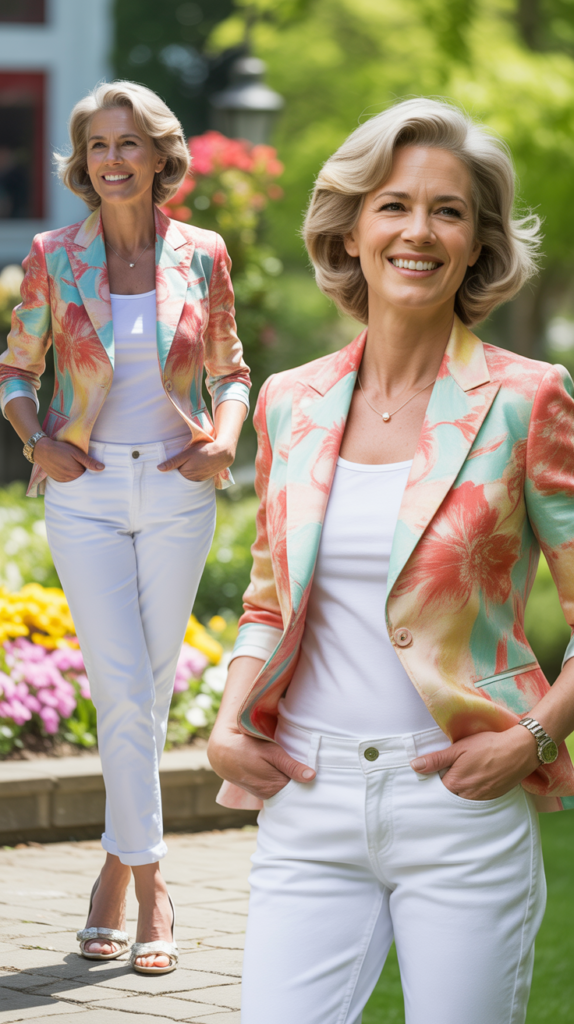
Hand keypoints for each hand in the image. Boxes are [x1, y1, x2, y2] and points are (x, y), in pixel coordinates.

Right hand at [33, 437, 103, 481]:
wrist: (41, 450)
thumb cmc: (60, 449)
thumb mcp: (76, 453)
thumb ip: (89, 462)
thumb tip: (102, 468)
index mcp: (76, 474)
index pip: (89, 477)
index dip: (91, 472)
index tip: (92, 468)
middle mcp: (69, 480)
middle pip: (82, 480)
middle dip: (85, 474)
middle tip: (83, 465)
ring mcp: (62, 481)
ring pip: (74, 480)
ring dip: (77, 475)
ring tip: (74, 466)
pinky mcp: (57, 479)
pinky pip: (67, 481)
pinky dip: (70, 476)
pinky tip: (68, 469)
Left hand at [157, 437, 234, 481]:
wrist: (223, 452)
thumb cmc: (204, 450)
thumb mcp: (186, 454)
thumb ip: (173, 462)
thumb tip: (159, 469)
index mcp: (185, 475)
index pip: (172, 477)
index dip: (168, 473)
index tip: (163, 470)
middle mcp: (192, 480)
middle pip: (179, 480)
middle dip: (175, 475)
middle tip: (171, 468)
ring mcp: (199, 480)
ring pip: (187, 479)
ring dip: (184, 474)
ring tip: (183, 467)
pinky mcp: (205, 478)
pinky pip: (195, 478)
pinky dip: (191, 475)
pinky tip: (191, 468)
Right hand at [208, 726, 315, 801]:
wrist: (223, 753)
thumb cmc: (249, 747)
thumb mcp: (272, 752)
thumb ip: (291, 766)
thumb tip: (312, 777)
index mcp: (276, 786)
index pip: (300, 790)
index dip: (308, 782)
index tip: (317, 775)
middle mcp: (270, 795)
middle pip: (292, 793)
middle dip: (300, 785)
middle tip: (309, 773)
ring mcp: (263, 794)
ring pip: (283, 792)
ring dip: (290, 784)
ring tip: (296, 772)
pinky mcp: (258, 792)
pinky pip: (275, 791)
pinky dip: (281, 784)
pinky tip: (284, 776)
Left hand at [410, 725, 540, 800]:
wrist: (520, 750)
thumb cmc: (488, 745)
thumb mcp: (459, 748)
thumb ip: (436, 759)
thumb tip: (415, 766)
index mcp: (455, 783)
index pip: (434, 789)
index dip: (431, 780)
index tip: (431, 773)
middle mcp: (466, 796)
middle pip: (448, 797)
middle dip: (445, 788)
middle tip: (447, 773)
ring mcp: (481, 799)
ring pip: (462, 800)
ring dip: (459, 791)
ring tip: (463, 775)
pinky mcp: (492, 798)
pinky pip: (476, 800)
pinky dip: (472, 793)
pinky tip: (476, 780)